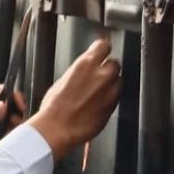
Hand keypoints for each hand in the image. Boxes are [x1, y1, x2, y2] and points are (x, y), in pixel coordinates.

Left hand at [0, 84, 26, 173]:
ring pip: (10, 113)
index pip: (4, 90)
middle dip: (15, 112)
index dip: (15, 98)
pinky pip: (6, 123)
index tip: (20, 109)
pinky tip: (3, 136)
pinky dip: (8, 130)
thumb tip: (4, 106)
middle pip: (10, 101)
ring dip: (12, 123)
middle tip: (15, 123)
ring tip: (7, 132)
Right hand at [29, 39, 121, 160]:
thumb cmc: (54, 106)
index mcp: (86, 64)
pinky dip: (110, 97)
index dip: (102, 49)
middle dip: (108, 68)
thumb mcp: (63, 79)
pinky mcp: (113, 107)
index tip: (101, 51)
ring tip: (97, 92)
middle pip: (115, 63)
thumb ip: (81, 71)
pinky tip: (97, 103)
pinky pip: (116, 97)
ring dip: (111, 83)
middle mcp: (102, 75)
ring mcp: (110, 92)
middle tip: (98, 76)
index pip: (104, 45)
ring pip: (118, 80)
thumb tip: (86, 70)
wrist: (57, 128)